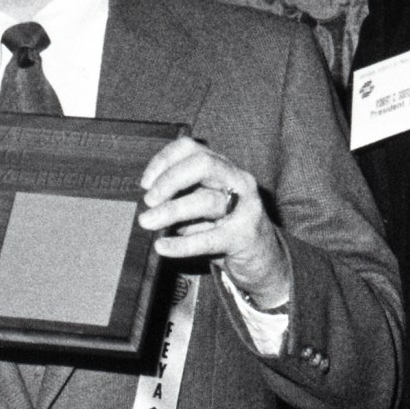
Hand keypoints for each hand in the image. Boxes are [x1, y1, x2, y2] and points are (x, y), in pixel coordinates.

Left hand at [137, 136, 290, 308]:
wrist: (265, 259)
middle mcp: (238, 180)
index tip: (145, 183)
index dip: (164, 160)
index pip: (191, 148)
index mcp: (224, 168)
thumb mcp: (203, 207)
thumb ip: (182, 197)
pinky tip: (162, 247)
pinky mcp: (245, 236)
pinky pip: (210, 238)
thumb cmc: (226, 228)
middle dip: (170, 179)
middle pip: (202, 164)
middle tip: (149, 200)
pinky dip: (182, 244)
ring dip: (171, 211)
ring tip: (147, 223)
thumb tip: (149, 201)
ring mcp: (246, 207)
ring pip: (206, 201)